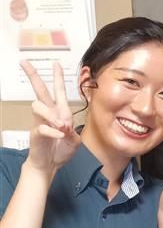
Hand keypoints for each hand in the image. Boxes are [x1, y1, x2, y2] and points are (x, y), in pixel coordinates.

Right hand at [21, 60, 79, 174]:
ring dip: (51, 114)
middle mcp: (49, 114)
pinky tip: (60, 135)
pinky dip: (53, 131)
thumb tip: (64, 125)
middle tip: (24, 62)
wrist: (50, 165)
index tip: (56, 63)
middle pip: (40, 91)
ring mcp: (40, 122)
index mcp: (60, 112)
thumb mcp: (74, 141)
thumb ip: (73, 132)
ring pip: (38, 106)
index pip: (58, 91)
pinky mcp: (36, 133)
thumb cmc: (61, 150)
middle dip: (33, 76)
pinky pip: (42, 127)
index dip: (57, 78)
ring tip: (62, 127)